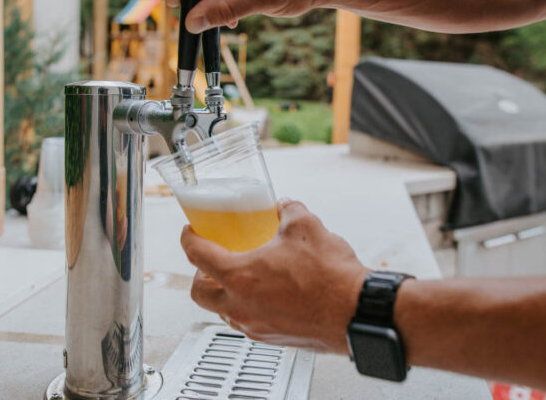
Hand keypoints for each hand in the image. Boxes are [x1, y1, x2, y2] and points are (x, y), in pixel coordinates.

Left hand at [180, 197, 368, 352]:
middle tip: (211, 261)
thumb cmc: (330, 276)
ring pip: (224, 311)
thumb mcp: (306, 226)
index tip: (191, 232)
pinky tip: (268, 294)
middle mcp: (241, 305)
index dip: (189, 239)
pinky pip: (248, 322)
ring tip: (242, 277)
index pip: (197, 255)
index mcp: (239, 276)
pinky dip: (248, 307)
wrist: (356, 312)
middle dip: (199, 275)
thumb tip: (284, 206)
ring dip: (225, 294)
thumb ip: (288, 210)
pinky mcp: (273, 338)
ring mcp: (256, 326)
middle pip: (200, 293)